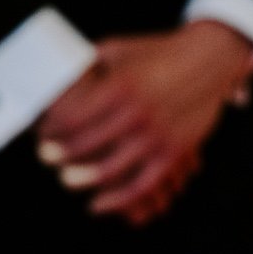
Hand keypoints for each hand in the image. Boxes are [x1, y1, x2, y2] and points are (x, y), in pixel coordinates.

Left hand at [35, 21, 252, 224]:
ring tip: (68, 178)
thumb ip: (88, 64)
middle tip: (47, 156)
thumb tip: (55, 78)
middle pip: (83, 147)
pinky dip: (117, 201)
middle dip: (58, 155)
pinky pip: (141, 186)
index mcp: (119, 86)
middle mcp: (137, 113)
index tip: (43, 133)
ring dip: (80, 179)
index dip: (50, 131)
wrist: (210, 59)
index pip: (70, 119)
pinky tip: (98, 204)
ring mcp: (157, 135)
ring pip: (108, 171)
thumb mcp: (119, 49)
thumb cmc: (159, 52)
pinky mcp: (175, 152)